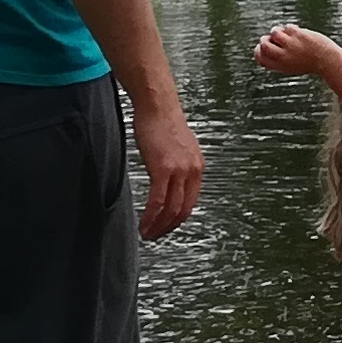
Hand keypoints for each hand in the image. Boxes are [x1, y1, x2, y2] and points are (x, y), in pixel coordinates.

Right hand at [135, 101, 204, 238]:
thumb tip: (171, 182)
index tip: (167, 226)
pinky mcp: (163, 169)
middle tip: (156, 235)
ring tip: (147, 233)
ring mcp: (179, 171)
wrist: (157, 107)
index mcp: (197, 167)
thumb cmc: (163, 123)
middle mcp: (192, 170)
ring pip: (172, 209)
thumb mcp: (178, 149)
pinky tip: (144, 223)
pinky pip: (158, 201)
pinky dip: (150, 216)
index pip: (191, 202)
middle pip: (183, 210)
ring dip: (158, 226)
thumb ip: (178, 167)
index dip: (178, 219)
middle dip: (168, 227)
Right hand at [251, 21, 334, 75]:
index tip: (264, 46)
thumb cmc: (308, 63)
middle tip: (273, 39)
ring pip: (274, 32)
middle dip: (265, 39)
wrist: (327, 60)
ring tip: (286, 35)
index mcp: (279, 65)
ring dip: (278, 31)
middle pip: (264, 44)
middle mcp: (283, 55)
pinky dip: (290, 28)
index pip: (260, 56)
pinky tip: (297, 33)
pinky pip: (287, 27)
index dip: (259, 49)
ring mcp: (290, 44)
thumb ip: (276, 60)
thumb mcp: (289, 66)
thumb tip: (262, 51)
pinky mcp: (298, 35)